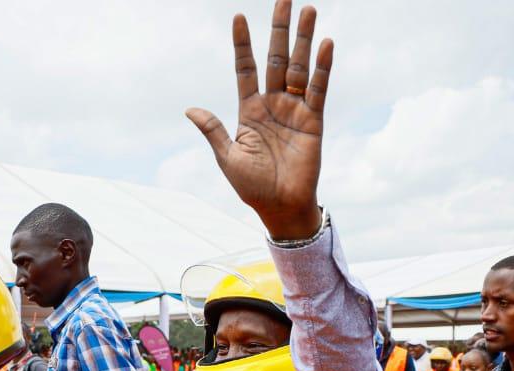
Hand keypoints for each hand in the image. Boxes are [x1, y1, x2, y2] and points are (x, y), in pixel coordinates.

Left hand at [187, 1, 329, 239]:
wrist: (280, 207)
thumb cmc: (252, 186)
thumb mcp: (228, 157)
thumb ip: (213, 130)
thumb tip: (189, 110)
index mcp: (249, 110)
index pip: (245, 69)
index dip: (242, 44)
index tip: (238, 18)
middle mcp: (273, 104)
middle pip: (275, 58)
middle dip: (279, 30)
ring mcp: (295, 110)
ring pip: (299, 67)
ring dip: (303, 39)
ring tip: (308, 10)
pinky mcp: (313, 121)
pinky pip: (318, 89)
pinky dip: (322, 68)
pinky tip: (324, 45)